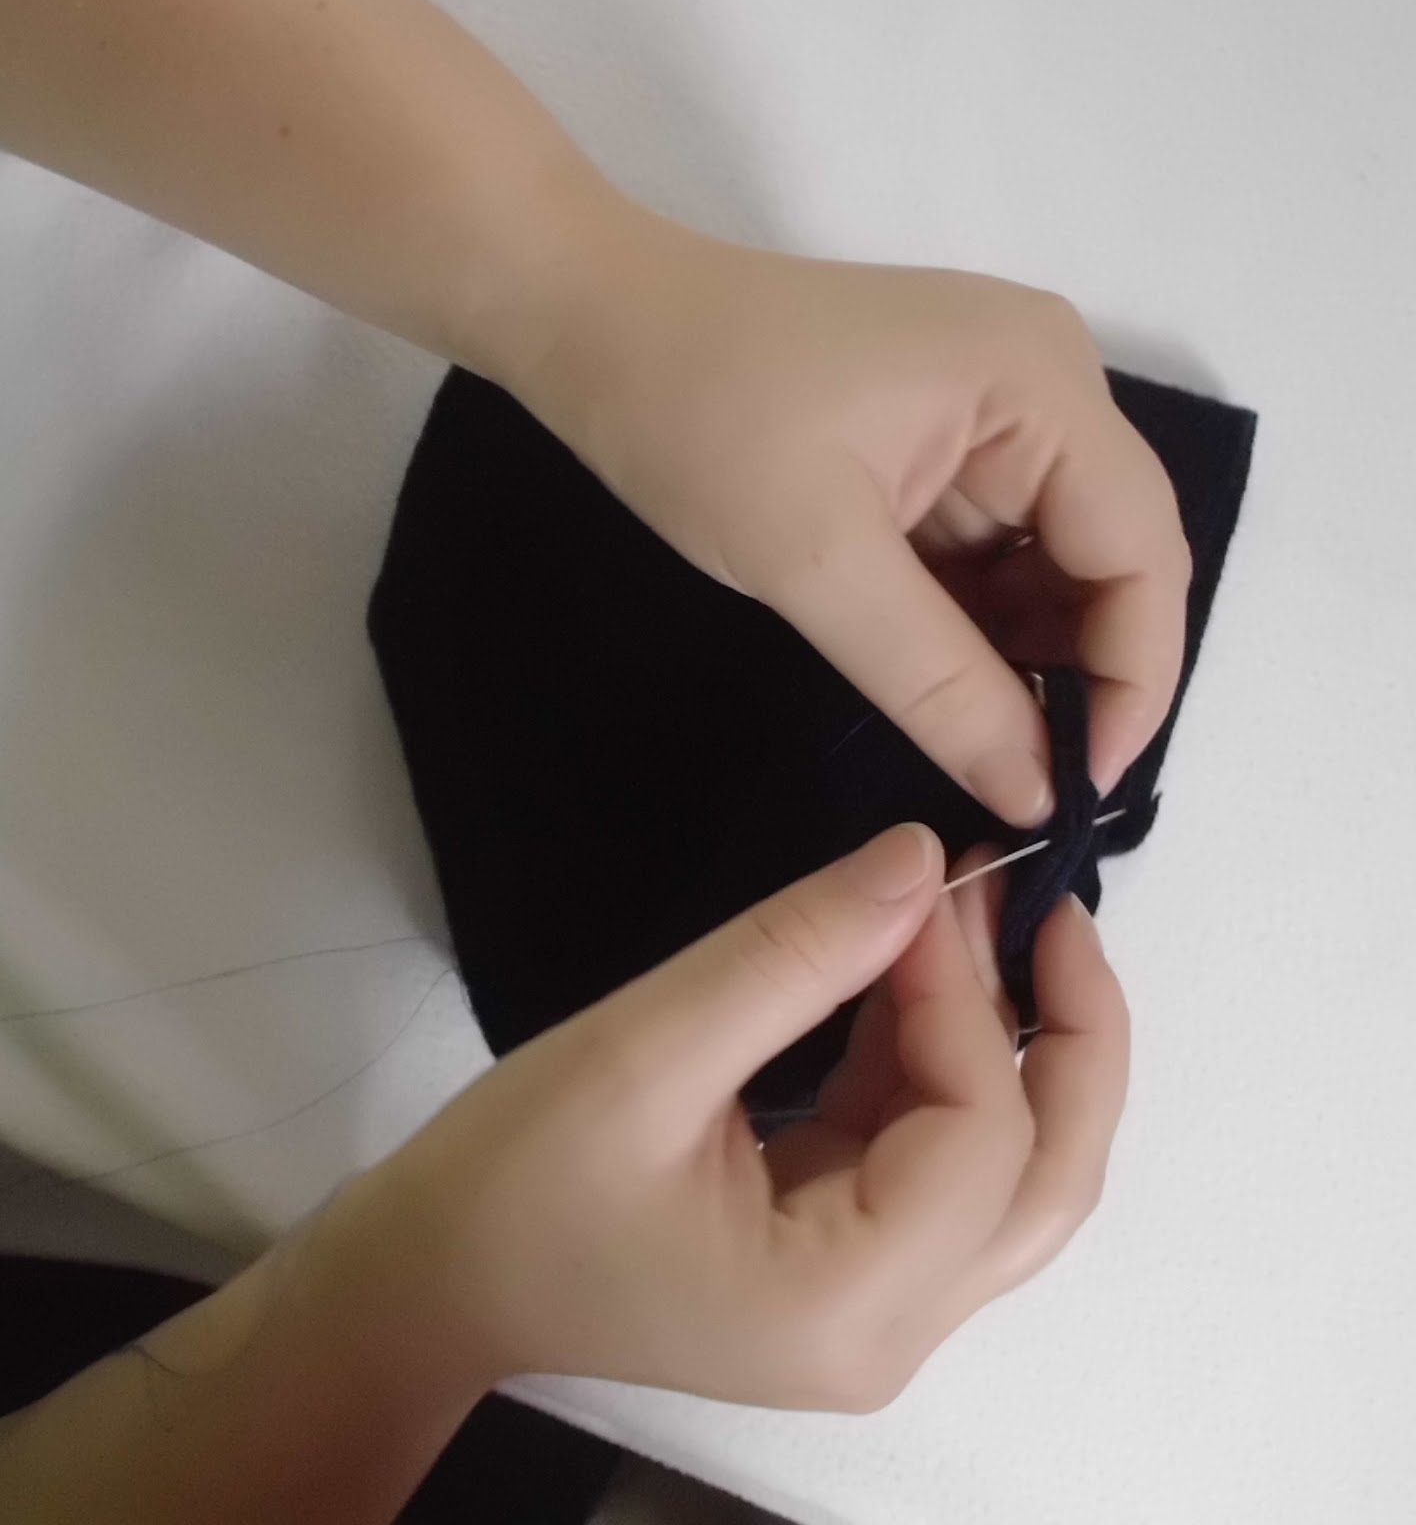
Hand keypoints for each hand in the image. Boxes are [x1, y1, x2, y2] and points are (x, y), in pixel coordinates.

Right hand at [360, 825, 1128, 1410]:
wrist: (434, 1279)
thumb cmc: (514, 1180)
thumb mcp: (646, 1052)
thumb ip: (793, 954)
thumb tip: (921, 859)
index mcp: (848, 1305)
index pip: (981, 1139)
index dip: (969, 999)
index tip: (929, 884)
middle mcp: (892, 1329)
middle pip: (1048, 1180)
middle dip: (1070, 1035)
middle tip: (1044, 907)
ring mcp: (876, 1309)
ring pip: (1011, 1176)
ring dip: (1011, 1044)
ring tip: (978, 922)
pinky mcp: (847, 1265)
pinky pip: (938, 1163)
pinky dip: (942, 1065)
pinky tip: (909, 981)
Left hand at [517, 212, 1189, 826]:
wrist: (594, 324)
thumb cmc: (697, 417)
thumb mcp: (817, 562)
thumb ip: (938, 681)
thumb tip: (1034, 794)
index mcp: (1042, 383)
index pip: (1143, 552)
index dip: (1133, 681)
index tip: (1082, 795)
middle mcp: (1047, 387)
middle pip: (1113, 557)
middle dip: (1084, 676)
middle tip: (1033, 787)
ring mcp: (997, 412)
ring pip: (1055, 565)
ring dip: (1029, 660)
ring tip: (990, 752)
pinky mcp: (947, 442)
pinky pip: (996, 551)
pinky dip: (980, 626)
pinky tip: (950, 689)